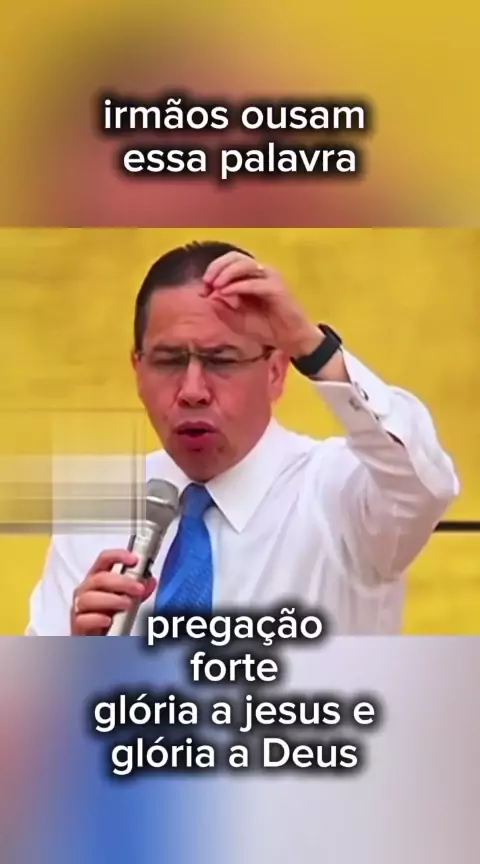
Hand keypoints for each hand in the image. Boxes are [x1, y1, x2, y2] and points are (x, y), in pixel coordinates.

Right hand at [71, 550, 156, 635]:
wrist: (94, 641)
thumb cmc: (108, 616)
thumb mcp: (125, 601)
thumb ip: (137, 591)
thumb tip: (150, 581)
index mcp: (98, 579)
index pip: (104, 560)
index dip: (118, 556)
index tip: (134, 559)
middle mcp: (86, 590)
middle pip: (99, 578)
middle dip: (121, 582)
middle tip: (138, 589)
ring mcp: (80, 608)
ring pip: (89, 598)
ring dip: (111, 599)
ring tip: (127, 605)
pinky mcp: (77, 626)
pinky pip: (83, 620)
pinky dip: (96, 618)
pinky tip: (108, 620)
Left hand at [202, 251, 322, 357]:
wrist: (293, 340)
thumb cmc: (268, 329)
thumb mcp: (238, 321)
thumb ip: (223, 309)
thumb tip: (209, 296)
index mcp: (253, 276)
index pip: (230, 262)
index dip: (213, 271)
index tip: (203, 290)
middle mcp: (262, 272)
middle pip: (236, 257)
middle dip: (217, 267)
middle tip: (206, 282)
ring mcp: (271, 278)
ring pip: (245, 264)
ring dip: (226, 273)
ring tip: (215, 285)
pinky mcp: (277, 288)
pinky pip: (254, 282)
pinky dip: (238, 286)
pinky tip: (226, 293)